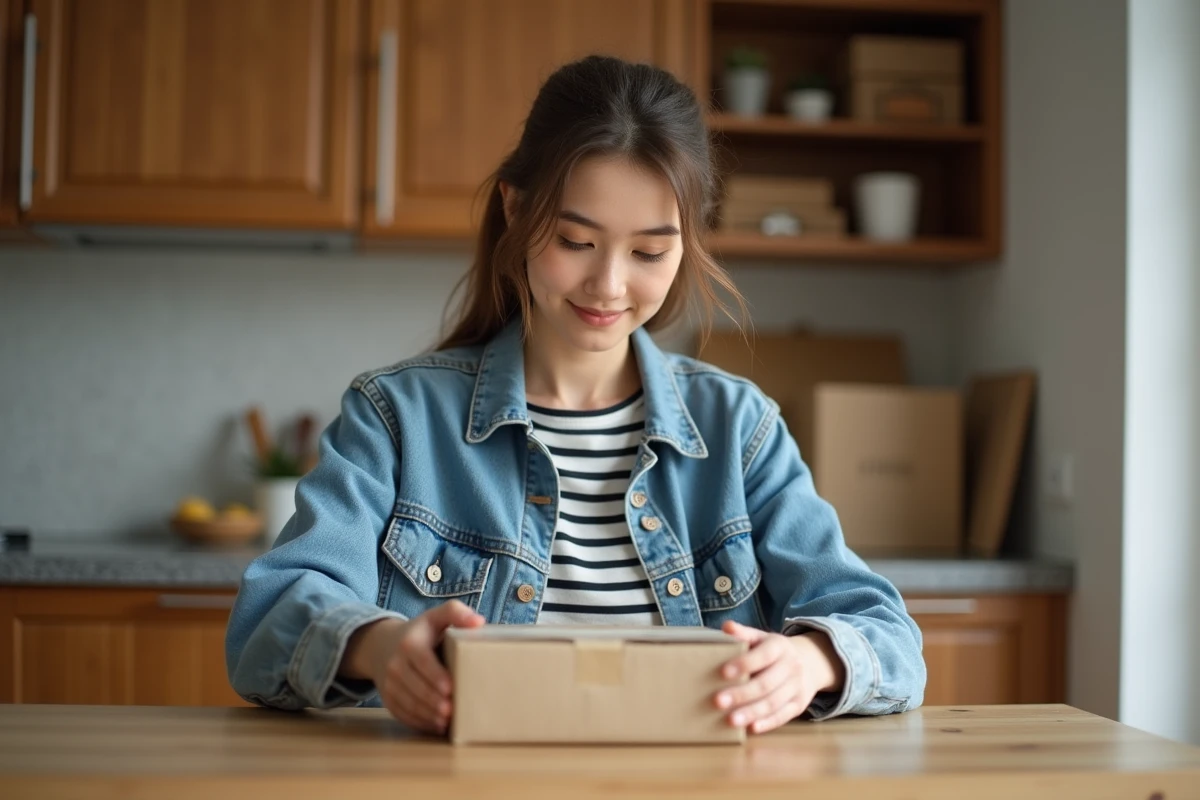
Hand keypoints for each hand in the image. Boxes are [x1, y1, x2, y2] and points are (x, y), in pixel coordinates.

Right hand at [342, 600, 484, 734]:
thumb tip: (478, 622)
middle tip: (452, 711)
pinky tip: (436, 726)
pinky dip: (419, 722)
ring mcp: (389, 684)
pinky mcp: (388, 699)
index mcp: (409, 643)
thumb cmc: (421, 632)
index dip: (435, 676)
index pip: (422, 661)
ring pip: (408, 703)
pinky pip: (402, 714)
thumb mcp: (436, 616)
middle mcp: (395, 664)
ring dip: (427, 715)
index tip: (450, 688)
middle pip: (414, 686)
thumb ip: (455, 613)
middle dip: (433, 700)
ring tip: (446, 721)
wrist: (383, 646)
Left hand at [714, 621, 845, 734]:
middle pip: (765, 683)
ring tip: (730, 720)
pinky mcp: (799, 705)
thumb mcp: (762, 638)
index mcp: (779, 646)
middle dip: (741, 694)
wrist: (810, 662)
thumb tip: (726, 626)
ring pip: (773, 703)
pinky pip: (783, 716)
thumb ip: (744, 634)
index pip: (762, 656)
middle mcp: (791, 667)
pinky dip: (767, 723)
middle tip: (718, 701)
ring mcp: (797, 687)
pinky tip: (751, 728)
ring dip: (751, 712)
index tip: (723, 672)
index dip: (744, 664)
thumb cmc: (774, 651)